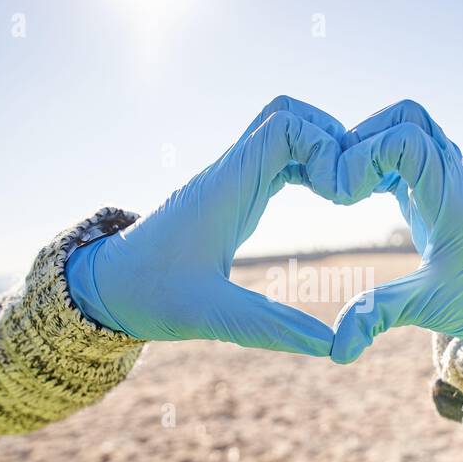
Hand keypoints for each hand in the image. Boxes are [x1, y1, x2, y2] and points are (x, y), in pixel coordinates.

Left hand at [66, 96, 343, 355]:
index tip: (340, 195)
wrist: (109, 286)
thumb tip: (332, 346)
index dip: (324, 148)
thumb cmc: (150, 295)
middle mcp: (231, 173)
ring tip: (347, 194)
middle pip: (290, 115)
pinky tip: (326, 201)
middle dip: (331, 139)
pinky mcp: (235, 193)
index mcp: (226, 188)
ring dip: (322, 153)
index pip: (284, 126)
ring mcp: (233, 179)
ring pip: (287, 133)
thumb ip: (271, 328)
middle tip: (353, 187)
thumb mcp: (211, 315)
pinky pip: (280, 159)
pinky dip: (309, 168)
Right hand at [325, 100, 462, 363]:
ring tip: (343, 188)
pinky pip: (405, 146)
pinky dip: (376, 157)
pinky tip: (356, 194)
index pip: (406, 140)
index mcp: (454, 196)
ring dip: (369, 145)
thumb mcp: (429, 306)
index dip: (365, 156)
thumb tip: (336, 349)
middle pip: (408, 115)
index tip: (343, 196)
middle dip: (364, 137)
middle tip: (338, 181)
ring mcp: (447, 171)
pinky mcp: (437, 180)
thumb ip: (381, 315)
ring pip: (407, 124)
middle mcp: (454, 173)